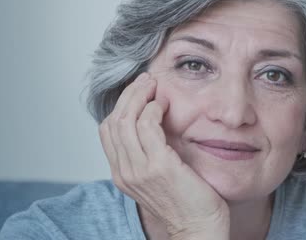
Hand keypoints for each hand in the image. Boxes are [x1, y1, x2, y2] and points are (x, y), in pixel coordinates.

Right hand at [99, 72, 228, 238]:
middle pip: (114, 121)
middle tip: (146, 80)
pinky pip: (147, 126)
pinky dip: (152, 109)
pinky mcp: (159, 166)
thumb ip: (149, 155)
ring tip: (154, 85)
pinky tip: (163, 104)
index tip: (137, 91)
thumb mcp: (158, 177)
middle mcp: (125, 172)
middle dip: (128, 95)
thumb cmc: (186, 204)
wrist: (198, 229)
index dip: (120, 105)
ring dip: (139, 95)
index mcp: (122, 174)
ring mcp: (139, 169)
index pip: (107, 130)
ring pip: (126, 119)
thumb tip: (153, 125)